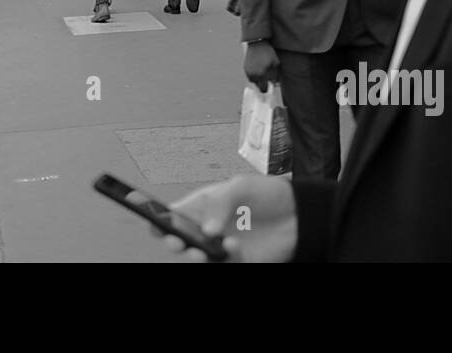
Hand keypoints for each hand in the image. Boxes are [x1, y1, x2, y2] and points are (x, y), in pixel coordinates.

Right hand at [156, 175, 297, 262]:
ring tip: (201, 251)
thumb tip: (206, 229)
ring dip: (196, 256)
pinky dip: (227, 258)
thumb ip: (221, 202)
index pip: (174, 214)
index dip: (159, 217)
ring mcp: (221, 247)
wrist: (298, 213)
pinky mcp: (239, 261)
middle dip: (173, 242)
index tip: (153, 222)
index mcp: (202, 206)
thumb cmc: (267, 194)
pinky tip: (234, 246)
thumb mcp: (241, 187)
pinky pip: (226, 265)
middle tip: (176, 242)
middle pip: (181, 239)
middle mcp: (207, 228)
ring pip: (199, 258)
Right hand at [243, 41, 279, 91]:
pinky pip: (249, 75)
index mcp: (261, 75)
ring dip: (258, 79)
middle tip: (267, 78)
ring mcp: (248, 71)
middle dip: (263, 84)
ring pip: (253, 81)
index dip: (267, 88)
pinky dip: (254, 74)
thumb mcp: (275, 63)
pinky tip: (258, 68)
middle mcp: (253, 75)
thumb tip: (274, 83)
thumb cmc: (268, 53)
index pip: (263, 88)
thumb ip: (275, 75)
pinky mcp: (245, 67)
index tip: (270, 85)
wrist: (257, 43)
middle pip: (258, 86)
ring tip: (262, 73)